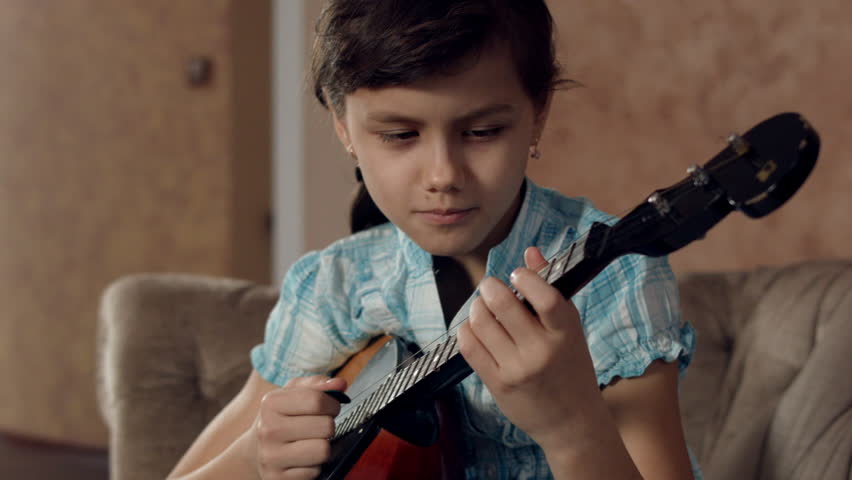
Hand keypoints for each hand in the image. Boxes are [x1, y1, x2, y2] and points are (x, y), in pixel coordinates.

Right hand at [250, 376, 346, 479]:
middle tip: (319, 426)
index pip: (317, 400)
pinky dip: (314, 465)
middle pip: (325, 426)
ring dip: (324, 446)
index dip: (332, 404)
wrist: (256, 449)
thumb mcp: (294, 393)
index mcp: (271, 403)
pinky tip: (303, 459)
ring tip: (312, 441)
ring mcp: (271, 457)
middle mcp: (268, 430)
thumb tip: (340, 384)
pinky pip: (315, 472)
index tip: (329, 407)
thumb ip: (319, 384)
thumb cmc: (282, 416)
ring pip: (323, 450)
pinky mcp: (277, 479)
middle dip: (328, 425)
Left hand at [457, 247, 601, 447]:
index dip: (524, 278)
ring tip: (482, 308)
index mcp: (566, 332)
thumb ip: (549, 290)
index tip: (516, 275)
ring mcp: (517, 369)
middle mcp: (542, 351)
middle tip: (491, 288)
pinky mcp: (497, 383)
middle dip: (490, 288)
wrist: (571, 422)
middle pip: (502, 305)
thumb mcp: (570, 329)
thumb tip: (530, 252)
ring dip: (476, 308)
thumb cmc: (571, 368)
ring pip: (481, 323)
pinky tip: (475, 329)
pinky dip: (467, 330)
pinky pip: (470, 346)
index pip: (544, 296)